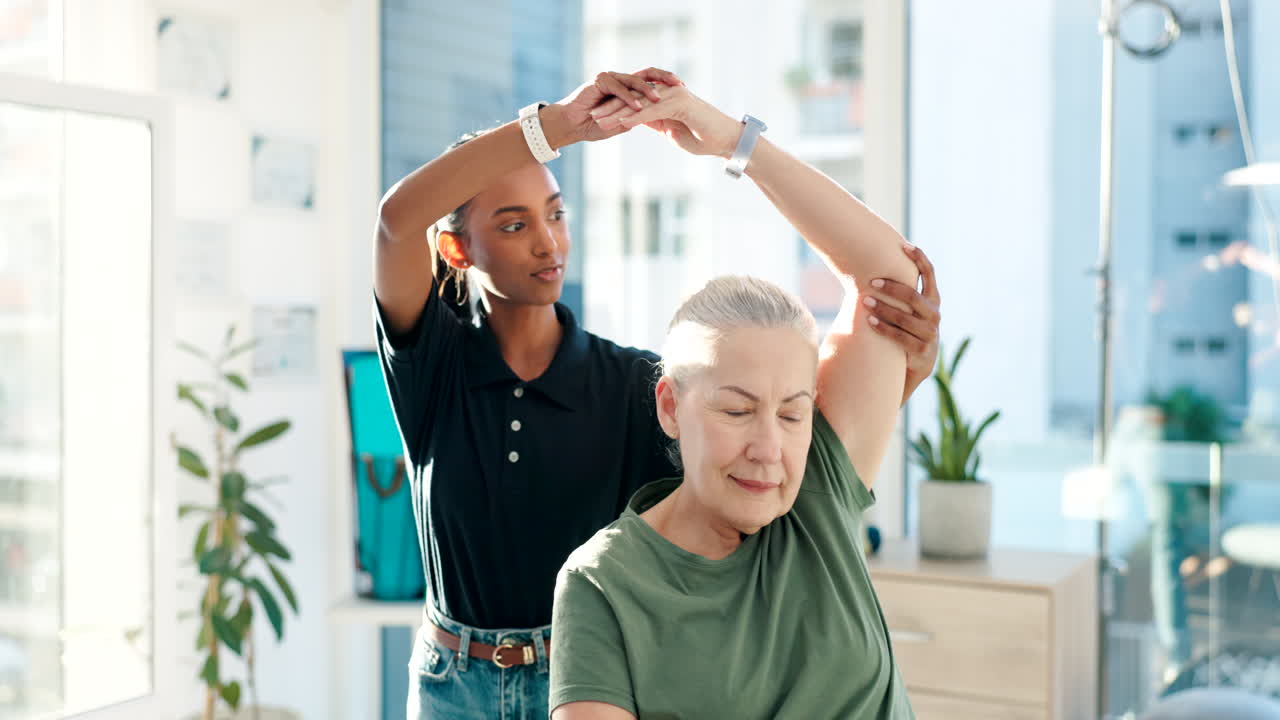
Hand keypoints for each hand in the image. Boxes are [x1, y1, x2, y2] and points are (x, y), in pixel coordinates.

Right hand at [546, 68, 682, 146]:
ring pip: (633, 81)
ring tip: (659, 99)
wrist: (570, 126)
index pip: (652, 81)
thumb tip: (652, 120)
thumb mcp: (620, 124)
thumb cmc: (593, 126)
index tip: (685, 91)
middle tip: (680, 85)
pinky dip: (628, 98)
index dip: (668, 85)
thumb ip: (634, 119)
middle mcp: (620, 79)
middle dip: (664, 78)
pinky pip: (617, 89)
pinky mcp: (599, 81)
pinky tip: (638, 106)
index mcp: (627, 87)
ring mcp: (610, 78)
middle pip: (647, 74)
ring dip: (647, 90)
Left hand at [593, 83, 741, 157]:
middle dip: (610, 107)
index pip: (635, 101)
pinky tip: (621, 124)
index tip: (597, 117)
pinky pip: (653, 111)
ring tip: (600, 120)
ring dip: (618, 112)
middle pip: (633, 98)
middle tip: (590, 115)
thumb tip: (642, 122)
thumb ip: (657, 122)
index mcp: (665, 98)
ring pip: (639, 103)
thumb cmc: (703, 139)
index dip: (615, 108)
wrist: (725, 141)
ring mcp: (674, 96)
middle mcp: (668, 92)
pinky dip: (636, 117)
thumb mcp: (672, 130)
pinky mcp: (680, 105)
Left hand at [865, 243, 940, 406]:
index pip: (929, 275)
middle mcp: (935, 315)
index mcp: (933, 300)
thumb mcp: (907, 310)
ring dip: (884, 308)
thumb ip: (899, 293)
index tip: (904, 246)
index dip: (919, 259)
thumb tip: (871, 266)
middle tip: (872, 282)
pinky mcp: (921, 352)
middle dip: (892, 288)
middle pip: (914, 297)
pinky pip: (900, 337)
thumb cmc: (905, 330)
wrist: (914, 367)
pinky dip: (883, 328)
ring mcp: (930, 334)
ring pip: (905, 317)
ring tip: (865, 301)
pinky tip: (869, 321)